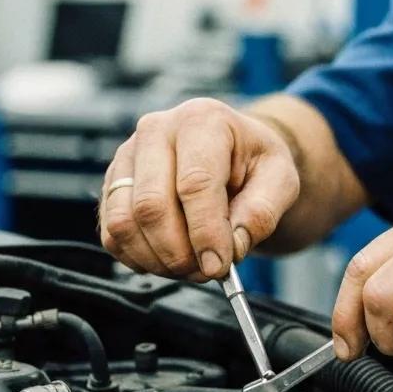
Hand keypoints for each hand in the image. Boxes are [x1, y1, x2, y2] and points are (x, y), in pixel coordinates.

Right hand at [99, 98, 299, 279]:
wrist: (233, 153)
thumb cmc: (255, 163)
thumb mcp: (281, 179)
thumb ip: (263, 212)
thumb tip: (232, 246)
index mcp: (203, 120)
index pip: (195, 183)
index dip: (206, 232)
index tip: (219, 266)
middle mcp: (156, 130)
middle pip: (151, 205)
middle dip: (179, 252)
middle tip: (206, 271)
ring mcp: (128, 156)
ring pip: (124, 222)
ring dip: (158, 259)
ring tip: (190, 266)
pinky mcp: (112, 183)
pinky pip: (111, 233)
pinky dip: (138, 257)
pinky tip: (167, 258)